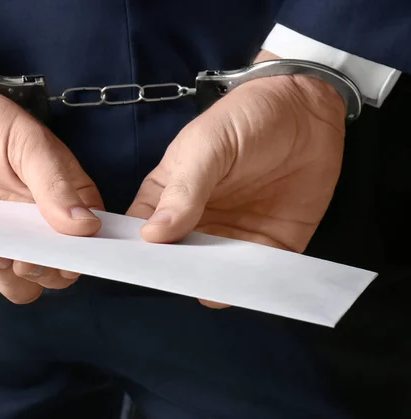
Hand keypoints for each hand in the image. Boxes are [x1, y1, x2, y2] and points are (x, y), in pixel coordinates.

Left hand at [0, 86, 103, 302]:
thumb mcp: (29, 144)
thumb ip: (56, 185)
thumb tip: (87, 228)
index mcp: (66, 204)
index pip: (86, 246)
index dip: (78, 260)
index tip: (60, 257)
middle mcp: (39, 229)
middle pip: (54, 275)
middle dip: (40, 274)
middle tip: (21, 256)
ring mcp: (5, 240)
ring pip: (20, 287)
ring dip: (8, 279)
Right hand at [127, 52, 345, 308]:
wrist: (308, 110)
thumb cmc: (244, 119)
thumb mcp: (206, 146)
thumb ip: (183, 190)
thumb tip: (152, 236)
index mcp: (167, 197)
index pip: (141, 233)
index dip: (136, 252)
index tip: (135, 269)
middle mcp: (195, 224)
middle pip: (177, 260)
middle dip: (176, 274)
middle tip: (179, 283)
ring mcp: (231, 238)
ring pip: (215, 273)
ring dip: (215, 283)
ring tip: (213, 290)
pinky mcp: (270, 246)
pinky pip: (258, 274)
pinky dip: (253, 283)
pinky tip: (249, 287)